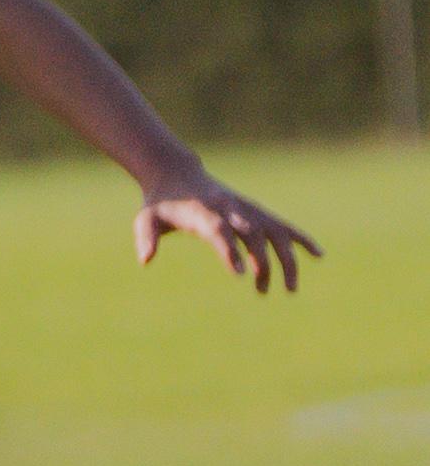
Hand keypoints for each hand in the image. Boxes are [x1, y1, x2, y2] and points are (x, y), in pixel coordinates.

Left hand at [132, 177, 317, 293]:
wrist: (177, 175)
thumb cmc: (160, 202)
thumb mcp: (146, 218)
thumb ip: (147, 237)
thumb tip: (146, 260)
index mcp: (203, 212)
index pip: (220, 232)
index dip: (230, 251)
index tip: (241, 275)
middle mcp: (230, 210)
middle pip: (253, 236)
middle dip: (262, 263)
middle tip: (263, 291)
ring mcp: (246, 210)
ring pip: (274, 233)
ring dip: (286, 259)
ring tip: (289, 288)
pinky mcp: (255, 211)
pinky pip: (282, 226)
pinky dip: (300, 238)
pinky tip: (318, 255)